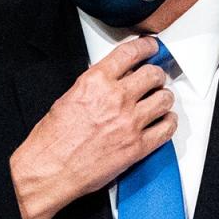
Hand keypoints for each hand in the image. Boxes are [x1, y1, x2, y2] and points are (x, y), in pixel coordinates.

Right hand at [9, 36, 177, 218]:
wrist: (49, 171)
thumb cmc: (52, 140)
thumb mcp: (69, 97)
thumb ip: (95, 85)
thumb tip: (113, 79)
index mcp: (95, 82)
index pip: (130, 53)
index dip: (146, 47)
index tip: (151, 47)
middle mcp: (116, 98)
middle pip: (153, 74)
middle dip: (155, 75)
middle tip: (154, 79)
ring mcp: (130, 122)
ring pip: (164, 99)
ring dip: (164, 98)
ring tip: (159, 100)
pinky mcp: (137, 146)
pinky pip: (166, 128)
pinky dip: (169, 122)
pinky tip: (164, 121)